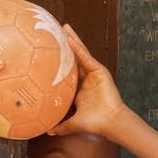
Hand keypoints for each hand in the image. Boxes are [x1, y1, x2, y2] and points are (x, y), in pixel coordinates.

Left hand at [48, 23, 125, 137]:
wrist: (109, 122)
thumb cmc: (95, 123)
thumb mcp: (73, 123)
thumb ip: (61, 125)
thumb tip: (47, 130)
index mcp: (79, 90)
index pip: (67, 73)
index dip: (59, 63)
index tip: (48, 55)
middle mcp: (86, 80)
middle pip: (74, 58)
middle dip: (66, 46)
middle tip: (55, 33)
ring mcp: (93, 74)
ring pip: (81, 54)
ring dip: (73, 40)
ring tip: (64, 27)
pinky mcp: (99, 71)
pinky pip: (86, 57)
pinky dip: (78, 48)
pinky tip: (70, 39)